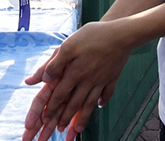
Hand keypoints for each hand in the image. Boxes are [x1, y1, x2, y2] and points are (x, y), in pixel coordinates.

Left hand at [21, 20, 133, 140]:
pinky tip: (100, 105)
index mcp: (74, 73)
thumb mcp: (68, 46)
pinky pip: (107, 93)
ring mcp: (102, 80)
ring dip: (82, 117)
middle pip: (74, 103)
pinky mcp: (113, 77)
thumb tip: (42, 79)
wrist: (122, 34)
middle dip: (65, 118)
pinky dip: (103, 100)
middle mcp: (88, 81)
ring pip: (90, 103)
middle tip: (59, 130)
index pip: (60, 94)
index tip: (45, 120)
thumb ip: (54, 64)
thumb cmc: (93, 36)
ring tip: (78, 129)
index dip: (51, 107)